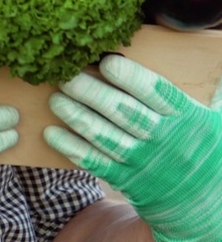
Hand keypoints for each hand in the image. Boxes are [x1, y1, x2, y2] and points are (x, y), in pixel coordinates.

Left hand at [44, 55, 221, 241]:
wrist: (208, 205)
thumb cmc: (207, 151)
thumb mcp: (216, 120)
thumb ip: (203, 92)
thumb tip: (199, 53)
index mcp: (188, 119)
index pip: (158, 93)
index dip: (131, 77)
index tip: (106, 62)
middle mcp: (165, 140)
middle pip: (124, 113)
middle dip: (92, 93)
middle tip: (66, 76)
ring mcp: (143, 162)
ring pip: (106, 137)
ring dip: (77, 117)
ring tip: (56, 100)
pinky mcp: (127, 181)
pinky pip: (96, 163)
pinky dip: (72, 148)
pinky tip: (52, 133)